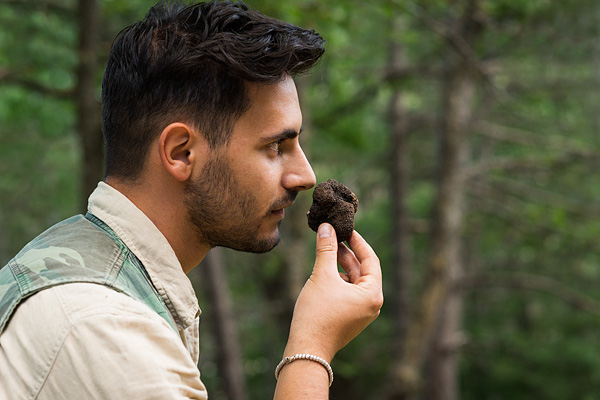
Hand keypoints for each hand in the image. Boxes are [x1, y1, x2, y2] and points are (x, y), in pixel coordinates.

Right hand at [283, 223, 382, 361]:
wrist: (307, 350)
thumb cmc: (317, 314)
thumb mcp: (322, 276)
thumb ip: (326, 249)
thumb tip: (327, 227)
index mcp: (373, 294)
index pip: (370, 259)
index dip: (357, 241)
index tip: (346, 228)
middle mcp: (372, 304)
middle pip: (363, 270)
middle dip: (347, 253)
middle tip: (334, 235)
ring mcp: (362, 313)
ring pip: (354, 281)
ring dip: (341, 265)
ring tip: (327, 250)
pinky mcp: (350, 318)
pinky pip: (348, 292)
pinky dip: (338, 280)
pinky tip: (324, 272)